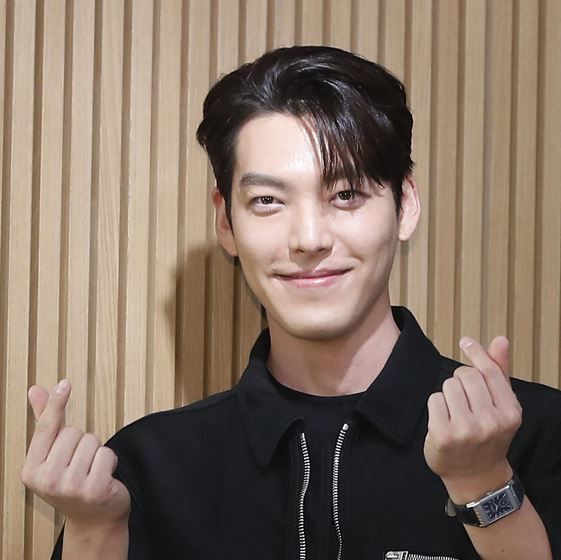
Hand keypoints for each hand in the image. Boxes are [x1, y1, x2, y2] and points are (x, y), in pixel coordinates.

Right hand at [21, 380, 129, 527]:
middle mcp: (46, 480)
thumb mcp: (53, 455)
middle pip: (74, 432)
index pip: (47, 428)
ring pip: (92, 441)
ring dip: (97, 452)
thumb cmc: (73, 481)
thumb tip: (35, 390)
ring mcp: (70, 487)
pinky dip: (109, 461)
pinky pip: (107, 454)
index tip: (65, 383)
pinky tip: (104, 477)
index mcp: (31, 470)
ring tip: (91, 471)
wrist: (93, 519)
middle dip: (82, 442)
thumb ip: (46, 421)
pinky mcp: (93, 489)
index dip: (56, 403)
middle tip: (80, 463)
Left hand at [424, 336, 522, 501]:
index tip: (465, 342)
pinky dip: (436, 407)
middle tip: (465, 402)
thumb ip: (499, 371)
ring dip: (448, 395)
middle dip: (460, 381)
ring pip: (448, 386)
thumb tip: (500, 339)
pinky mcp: (444, 435)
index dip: (476, 353)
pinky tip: (444, 422)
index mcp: (510, 412)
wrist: (476, 477)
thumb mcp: (501, 406)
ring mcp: (467, 430)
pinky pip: (434, 399)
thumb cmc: (488, 435)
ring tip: (456, 414)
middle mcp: (492, 421)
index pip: (489, 371)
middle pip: (465, 375)